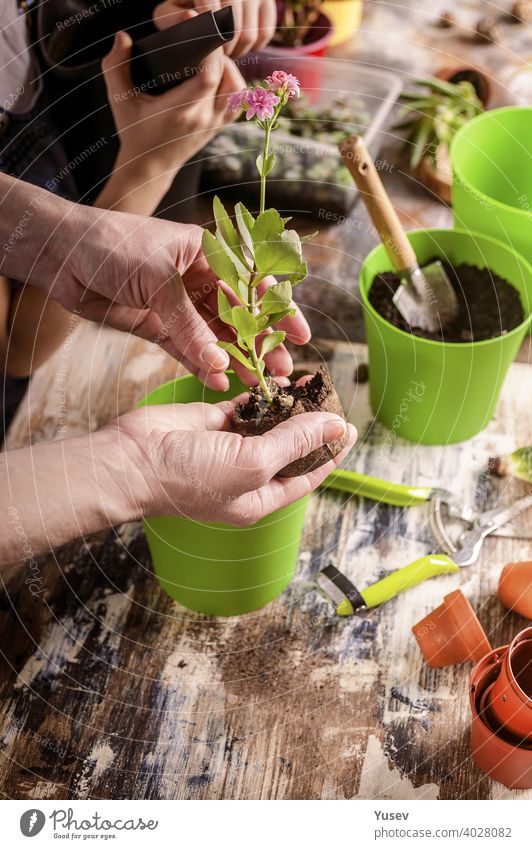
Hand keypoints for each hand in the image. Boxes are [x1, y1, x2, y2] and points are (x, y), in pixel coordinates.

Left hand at [46, 208, 309, 391]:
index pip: (254, 283)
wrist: (61, 254)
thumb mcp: (158, 279)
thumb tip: (218, 362)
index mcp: (207, 253)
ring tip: (255, 384)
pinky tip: (218, 382)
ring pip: (215, 338)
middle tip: (280, 371)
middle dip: (261, 343)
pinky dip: (202, 365)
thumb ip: (189, 324)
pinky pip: (187, 350)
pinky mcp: (157, 326)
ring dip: (235, 360)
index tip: (300, 337)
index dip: (280, 311)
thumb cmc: (112, 245)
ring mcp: (178, 305)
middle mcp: (197, 279)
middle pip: (239, 316)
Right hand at [101, 31, 244, 178]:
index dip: (210, 51)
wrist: (149, 167)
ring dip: (229, 68)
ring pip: (238, 89)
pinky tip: (219, 76)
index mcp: (180, 111)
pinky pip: (238, 101)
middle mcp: (202, 118)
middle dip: (218, 53)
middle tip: (201, 42)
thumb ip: (116, 67)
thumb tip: (122, 36)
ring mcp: (214, 124)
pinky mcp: (219, 127)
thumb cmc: (134, 132)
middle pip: (227, 78)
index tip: (198, 32)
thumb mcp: (120, 100)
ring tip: (211, 60)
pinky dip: (233, 84)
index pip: (208, 77)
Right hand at [111, 397, 356, 524]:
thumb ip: (295, 442)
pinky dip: (261, 395)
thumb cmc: (189, 477)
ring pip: (269, 424)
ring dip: (289, 406)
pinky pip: (245, 407)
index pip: (306, 475)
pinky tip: (278, 382)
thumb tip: (335, 427)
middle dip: (312, 425)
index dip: (330, 453)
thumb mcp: (253, 464)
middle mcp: (248, 473)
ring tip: (310, 384)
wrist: (132, 459)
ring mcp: (229, 446)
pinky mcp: (212, 421)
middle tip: (330, 398)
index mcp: (260, 496)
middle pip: (291, 447)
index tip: (350, 429)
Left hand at [153, 0, 276, 56]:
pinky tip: (239, 47)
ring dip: (237, 51)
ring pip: (250, 35)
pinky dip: (253, 47)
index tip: (205, 49)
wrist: (202, 3)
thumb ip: (172, 16)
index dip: (210, 35)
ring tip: (225, 54)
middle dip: (223, 50)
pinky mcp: (268, 3)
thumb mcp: (169, 12)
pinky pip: (265, 34)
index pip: (213, 11)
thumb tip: (191, 16)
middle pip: (234, 29)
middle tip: (215, 58)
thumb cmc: (182, 10)